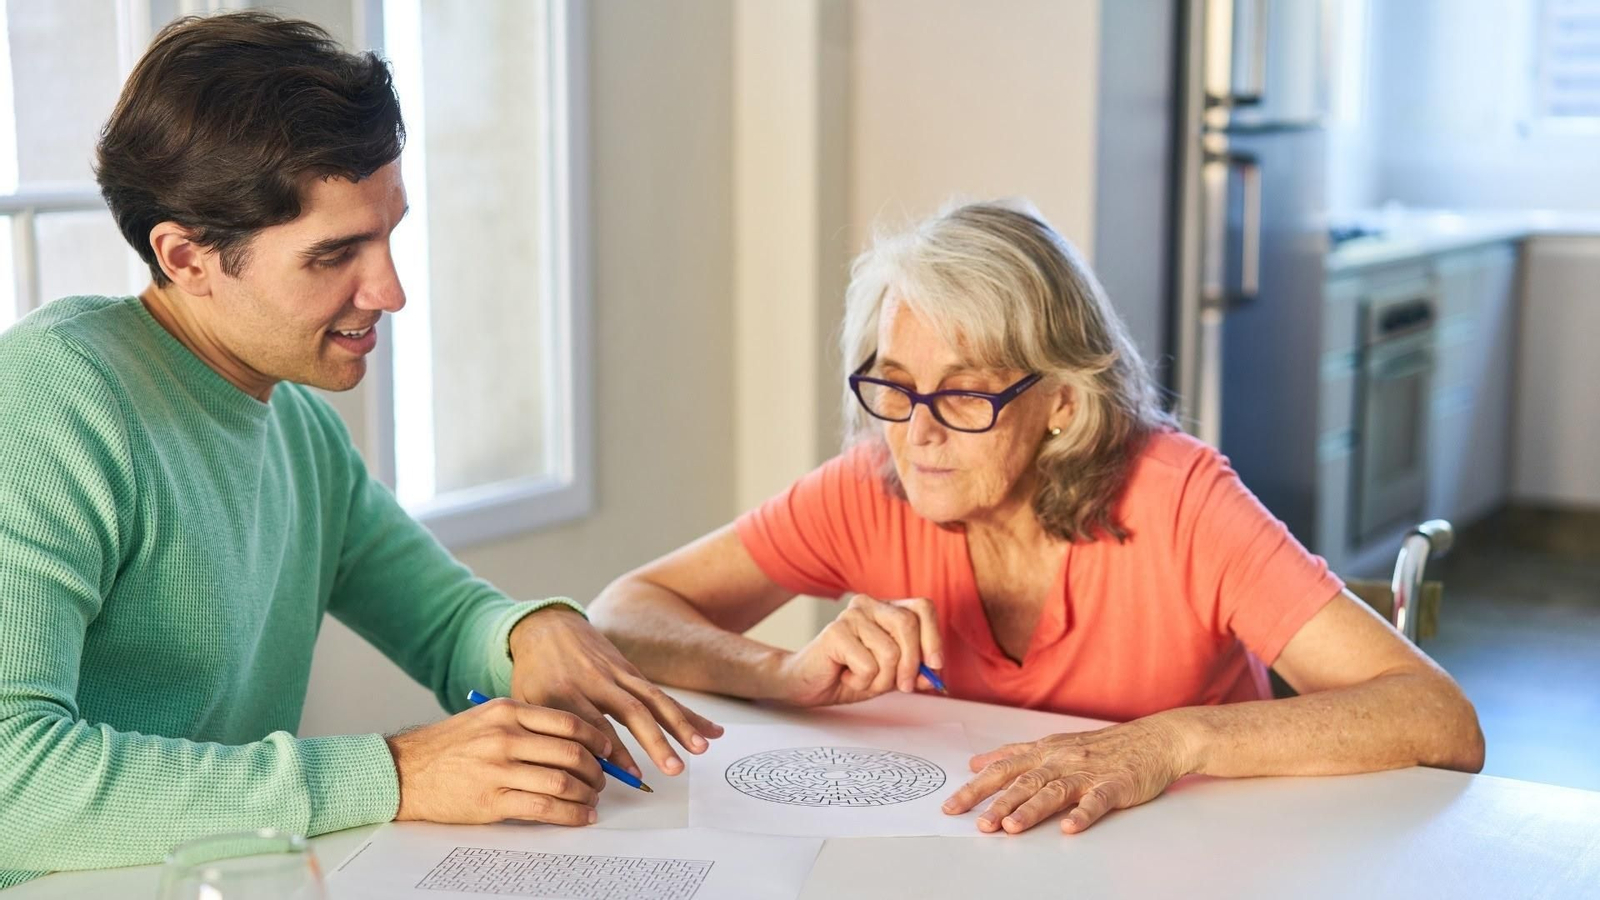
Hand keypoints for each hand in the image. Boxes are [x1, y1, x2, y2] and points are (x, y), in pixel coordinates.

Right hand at [387, 697, 610, 825]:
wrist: (406, 771)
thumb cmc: (448, 746)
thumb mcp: (486, 718)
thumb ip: (525, 724)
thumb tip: (573, 741)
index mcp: (507, 711)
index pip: (568, 722)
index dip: (597, 739)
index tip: (609, 751)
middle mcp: (505, 736)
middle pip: (571, 752)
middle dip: (597, 770)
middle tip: (603, 780)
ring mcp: (498, 769)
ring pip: (562, 782)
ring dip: (586, 795)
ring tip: (592, 800)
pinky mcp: (492, 800)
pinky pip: (544, 808)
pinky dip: (570, 815)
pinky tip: (580, 817)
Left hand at [508, 605, 723, 777]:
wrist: (545, 627)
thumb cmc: (532, 675)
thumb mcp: (527, 702)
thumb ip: (548, 733)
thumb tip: (572, 774)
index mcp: (564, 692)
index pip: (592, 723)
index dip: (613, 750)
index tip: (631, 774)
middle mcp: (595, 681)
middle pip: (630, 712)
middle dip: (655, 741)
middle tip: (673, 769)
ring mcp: (617, 674)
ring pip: (653, 700)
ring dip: (679, 725)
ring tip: (700, 749)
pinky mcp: (632, 672)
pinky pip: (662, 695)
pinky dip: (687, 713)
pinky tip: (711, 730)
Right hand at [774, 593, 942, 706]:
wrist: (809, 684)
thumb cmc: (848, 674)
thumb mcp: (890, 675)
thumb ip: (913, 672)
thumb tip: (935, 674)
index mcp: (885, 608)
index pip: (922, 607)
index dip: (934, 637)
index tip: (935, 665)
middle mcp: (868, 605)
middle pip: (909, 626)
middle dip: (911, 664)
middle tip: (903, 687)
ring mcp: (850, 616)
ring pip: (890, 651)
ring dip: (881, 679)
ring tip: (863, 679)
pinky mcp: (835, 632)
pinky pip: (868, 665)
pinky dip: (862, 682)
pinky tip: (846, 676)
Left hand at [941, 715, 1195, 834]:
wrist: (1154, 739)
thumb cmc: (1103, 746)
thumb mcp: (1054, 744)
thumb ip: (1015, 755)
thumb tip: (977, 762)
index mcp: (1044, 750)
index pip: (1002, 769)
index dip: (975, 788)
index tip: (951, 806)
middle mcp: (1061, 758)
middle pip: (1022, 781)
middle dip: (996, 802)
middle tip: (975, 823)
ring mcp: (1088, 771)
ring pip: (1054, 791)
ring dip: (1031, 810)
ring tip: (1011, 828)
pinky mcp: (1115, 784)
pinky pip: (1097, 800)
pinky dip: (1083, 813)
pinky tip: (1069, 827)